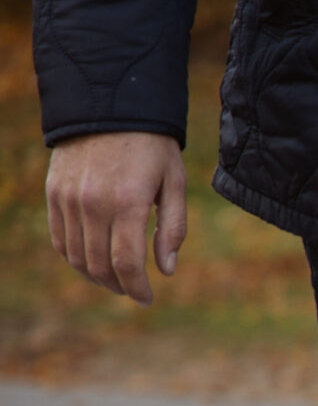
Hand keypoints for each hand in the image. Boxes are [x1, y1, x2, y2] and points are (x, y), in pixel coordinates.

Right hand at [47, 131, 188, 304]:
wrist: (109, 106)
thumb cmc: (152, 147)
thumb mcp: (175, 183)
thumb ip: (173, 228)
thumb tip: (166, 270)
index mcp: (128, 203)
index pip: (126, 263)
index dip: (137, 288)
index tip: (147, 299)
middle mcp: (93, 204)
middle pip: (100, 265)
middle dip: (119, 286)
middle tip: (134, 292)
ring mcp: (69, 199)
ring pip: (76, 257)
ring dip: (96, 276)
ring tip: (116, 281)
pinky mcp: (54, 193)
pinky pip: (59, 238)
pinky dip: (74, 258)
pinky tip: (91, 262)